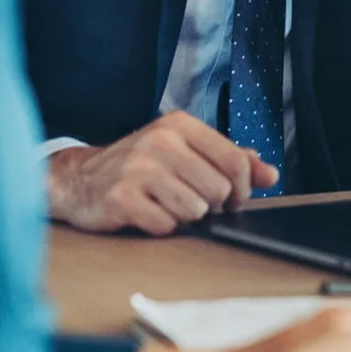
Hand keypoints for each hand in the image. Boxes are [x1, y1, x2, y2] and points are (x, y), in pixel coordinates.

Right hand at [45, 112, 278, 233]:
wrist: (79, 179)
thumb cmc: (141, 166)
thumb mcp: (185, 152)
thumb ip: (230, 160)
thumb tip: (271, 176)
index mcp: (180, 125)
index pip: (236, 161)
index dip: (242, 189)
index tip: (232, 200)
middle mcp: (159, 141)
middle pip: (219, 189)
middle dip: (212, 205)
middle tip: (191, 202)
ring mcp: (138, 169)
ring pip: (196, 210)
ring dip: (186, 216)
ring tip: (166, 205)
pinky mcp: (121, 198)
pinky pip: (165, 225)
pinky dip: (161, 226)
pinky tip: (147, 214)